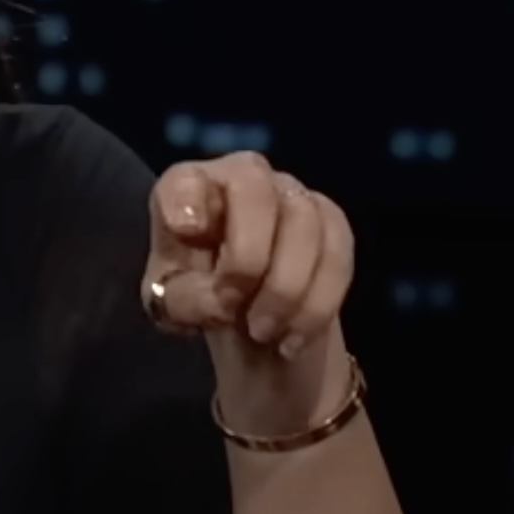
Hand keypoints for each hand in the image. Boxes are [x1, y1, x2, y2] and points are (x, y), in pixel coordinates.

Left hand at [144, 152, 354, 429]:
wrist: (255, 320)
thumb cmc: (202, 298)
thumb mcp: (177, 309)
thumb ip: (186, 300)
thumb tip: (224, 301)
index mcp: (188, 190)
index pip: (184, 177)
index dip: (185, 197)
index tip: (187, 230)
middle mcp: (241, 178)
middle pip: (252, 184)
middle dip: (246, 253)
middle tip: (233, 305)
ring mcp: (291, 194)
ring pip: (302, 220)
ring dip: (283, 288)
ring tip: (262, 332)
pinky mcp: (331, 221)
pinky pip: (336, 251)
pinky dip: (315, 302)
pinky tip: (293, 336)